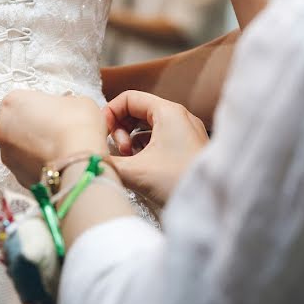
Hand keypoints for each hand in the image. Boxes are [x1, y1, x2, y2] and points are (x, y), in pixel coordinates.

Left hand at [0, 90, 107, 186]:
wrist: (78, 163)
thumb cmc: (76, 128)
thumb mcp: (78, 101)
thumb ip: (65, 103)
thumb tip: (68, 109)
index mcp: (13, 101)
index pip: (25, 99)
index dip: (43, 105)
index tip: (56, 110)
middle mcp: (2, 127)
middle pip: (17, 123)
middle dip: (35, 125)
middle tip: (58, 128)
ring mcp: (6, 153)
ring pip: (20, 146)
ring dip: (35, 145)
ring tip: (60, 147)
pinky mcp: (16, 175)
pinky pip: (27, 164)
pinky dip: (38, 162)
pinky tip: (57, 160)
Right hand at [105, 91, 208, 206]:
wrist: (212, 205)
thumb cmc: (177, 181)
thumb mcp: (134, 172)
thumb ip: (106, 162)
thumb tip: (90, 160)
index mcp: (168, 111)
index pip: (129, 98)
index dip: (110, 113)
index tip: (102, 135)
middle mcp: (179, 116)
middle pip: (138, 110)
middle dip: (121, 130)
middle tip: (120, 152)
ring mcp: (186, 132)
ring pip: (148, 127)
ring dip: (132, 141)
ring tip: (130, 161)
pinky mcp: (189, 148)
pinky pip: (160, 139)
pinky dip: (145, 149)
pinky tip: (142, 168)